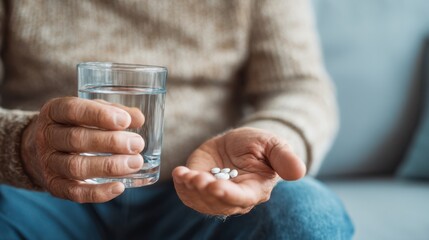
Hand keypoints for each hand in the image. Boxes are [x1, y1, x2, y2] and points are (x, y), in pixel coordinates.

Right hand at [21, 97, 144, 202]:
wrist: (38, 149)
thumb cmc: (75, 124)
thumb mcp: (90, 111)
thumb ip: (114, 111)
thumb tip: (139, 119)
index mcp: (54, 111)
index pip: (73, 110)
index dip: (99, 115)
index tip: (125, 122)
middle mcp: (46, 136)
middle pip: (76, 139)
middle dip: (111, 142)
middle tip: (137, 144)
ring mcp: (48, 163)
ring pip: (76, 166)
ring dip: (109, 167)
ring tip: (136, 163)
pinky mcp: (53, 186)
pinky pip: (74, 192)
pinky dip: (98, 192)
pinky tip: (120, 187)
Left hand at [172, 127, 305, 215]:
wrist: (237, 143)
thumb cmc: (258, 144)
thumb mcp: (272, 144)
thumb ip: (284, 158)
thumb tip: (299, 172)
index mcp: (255, 189)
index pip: (241, 198)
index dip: (228, 195)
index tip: (215, 186)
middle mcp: (234, 198)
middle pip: (218, 203)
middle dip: (205, 191)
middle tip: (197, 177)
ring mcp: (215, 196)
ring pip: (201, 201)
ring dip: (190, 189)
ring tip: (184, 174)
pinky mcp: (200, 189)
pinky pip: (189, 195)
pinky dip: (181, 186)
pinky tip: (179, 173)